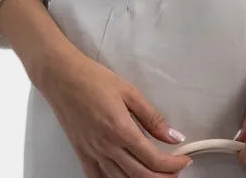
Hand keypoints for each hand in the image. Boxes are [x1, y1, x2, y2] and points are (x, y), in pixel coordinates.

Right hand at [38, 50, 193, 177]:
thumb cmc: (92, 79)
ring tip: (156, 176)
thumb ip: (152, 117)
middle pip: (140, 175)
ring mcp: (92, 153)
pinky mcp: (82, 154)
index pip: (153, 159)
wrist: (62, 77)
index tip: (184, 159)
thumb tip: (172, 135)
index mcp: (121, 129)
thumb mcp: (129, 91)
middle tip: (176, 172)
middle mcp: (106, 146)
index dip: (173, 164)